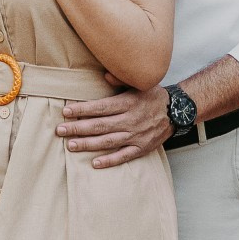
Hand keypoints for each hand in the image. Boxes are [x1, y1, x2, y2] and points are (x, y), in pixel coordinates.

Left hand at [57, 85, 172, 167]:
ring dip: (88, 144)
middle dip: (78, 128)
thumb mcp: (140, 83)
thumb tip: (104, 76)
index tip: (66, 111)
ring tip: (70, 145)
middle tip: (60, 130)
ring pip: (108, 142)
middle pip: (100, 125)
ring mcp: (136, 136)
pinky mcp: (141, 148)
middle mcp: (130, 120)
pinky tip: (95, 163)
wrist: (178, 111)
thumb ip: (121, 80)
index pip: (101, 107)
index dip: (83, 109)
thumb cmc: (154, 96)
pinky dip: (109, 161)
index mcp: (128, 103)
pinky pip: (123, 156)